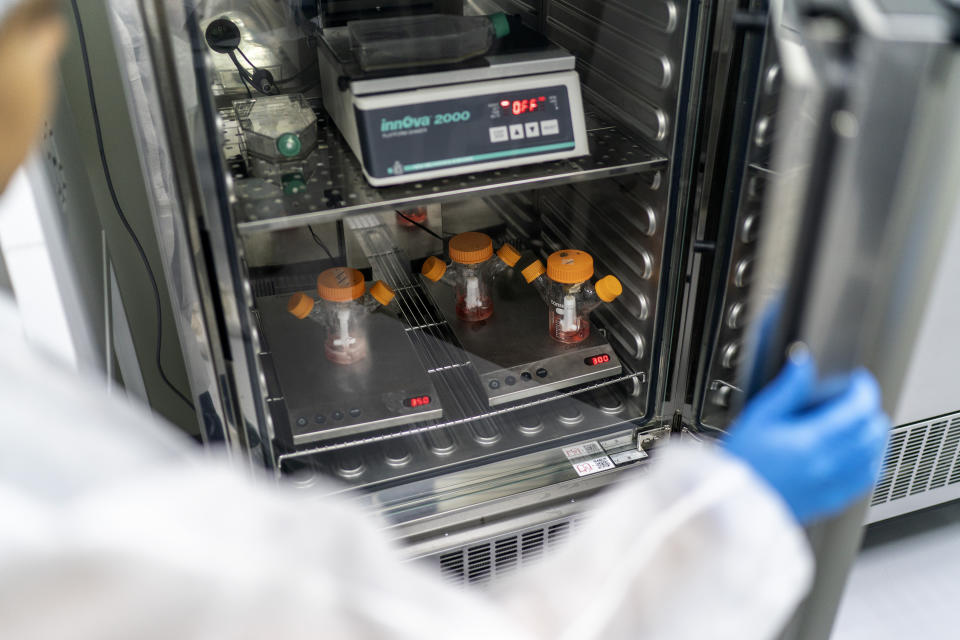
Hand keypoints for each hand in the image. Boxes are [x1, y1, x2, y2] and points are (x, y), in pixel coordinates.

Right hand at [722, 350, 889, 523]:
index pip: (858, 409)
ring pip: (876, 456)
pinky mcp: (833, 499)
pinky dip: (872, 461)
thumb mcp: (759, 416)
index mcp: (812, 441)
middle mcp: (829, 464)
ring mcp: (834, 484)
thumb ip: (788, 389)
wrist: (735, 501)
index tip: (858, 380)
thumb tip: (803, 363)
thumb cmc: (743, 461)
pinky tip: (862, 454)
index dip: (864, 389)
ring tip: (864, 422)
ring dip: (876, 435)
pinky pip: (867, 480)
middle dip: (871, 409)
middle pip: (873, 432)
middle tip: (860, 398)